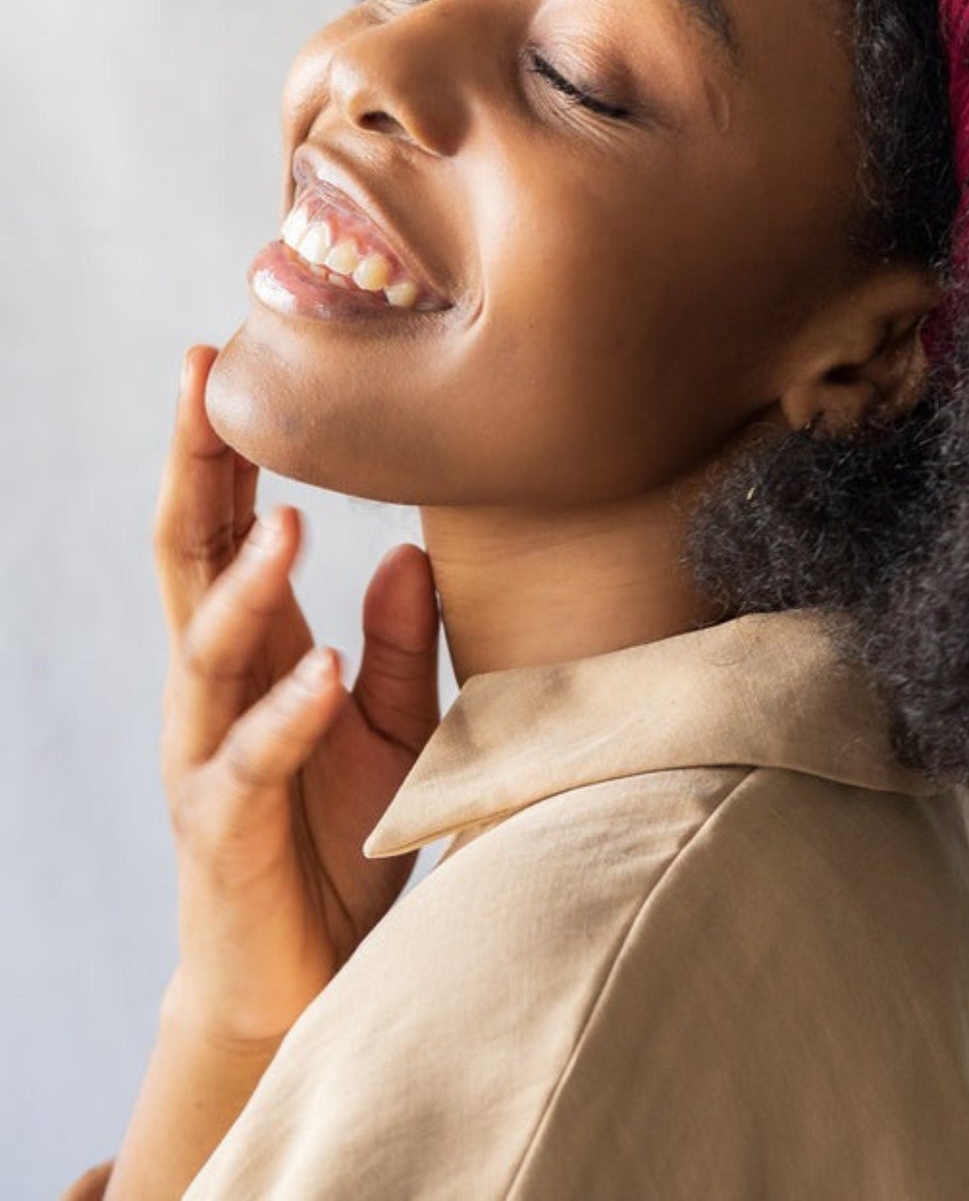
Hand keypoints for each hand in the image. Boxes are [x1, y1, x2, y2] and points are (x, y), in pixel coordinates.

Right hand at [153, 344, 440, 1046]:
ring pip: (206, 652)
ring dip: (246, 584)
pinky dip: (285, 712)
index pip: (219, 529)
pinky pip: (251, 763)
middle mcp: (212, 689)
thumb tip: (407, 549)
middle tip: (202, 383)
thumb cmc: (340, 840)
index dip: (213, 448)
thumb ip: (397, 641)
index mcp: (249, 649)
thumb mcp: (389, 724)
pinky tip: (316, 666)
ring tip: (284, 519)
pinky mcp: (226, 830)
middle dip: (191, 471)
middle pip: (187, 560)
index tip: (217, 358)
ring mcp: (208, 756)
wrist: (302, 982)